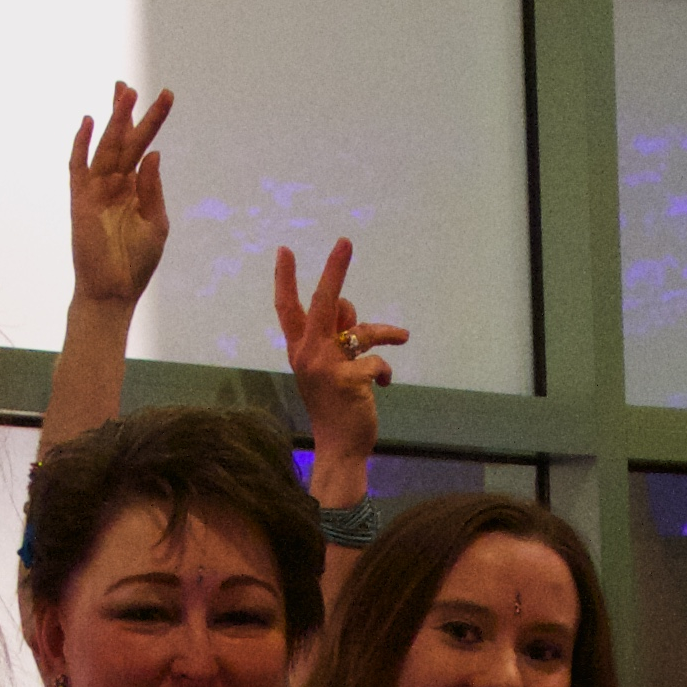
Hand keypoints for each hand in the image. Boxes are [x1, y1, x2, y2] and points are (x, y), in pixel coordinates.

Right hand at [69, 82, 174, 309]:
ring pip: (106, 147)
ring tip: (123, 93)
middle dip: (127, 112)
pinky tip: (89, 122)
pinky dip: (82, 144)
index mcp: (136, 188)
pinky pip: (79, 167)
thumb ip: (153, 189)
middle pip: (123, 140)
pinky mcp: (81, 201)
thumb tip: (153, 153)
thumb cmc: (137, 262)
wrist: (114, 291)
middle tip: (130, 85)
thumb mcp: (156, 224)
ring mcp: (96, 190)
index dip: (152, 121)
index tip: (166, 95)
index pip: (143, 147)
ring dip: (113, 120)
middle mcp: (116, 184)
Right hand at [275, 239, 406, 474]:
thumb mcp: (331, 365)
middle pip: (321, 302)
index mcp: (299, 349)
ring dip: (386, 331)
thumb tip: (347, 303)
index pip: (287, 308)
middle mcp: (307, 354)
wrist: (339, 445)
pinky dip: (385, 370)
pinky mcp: (346, 381)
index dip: (285, 279)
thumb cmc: (336, 403)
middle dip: (335, 270)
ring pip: (359, 329)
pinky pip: (376, 360)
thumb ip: (336, 333)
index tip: (284, 250)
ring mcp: (325, 367)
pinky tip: (385, 384)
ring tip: (402, 336)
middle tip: (346, 241)